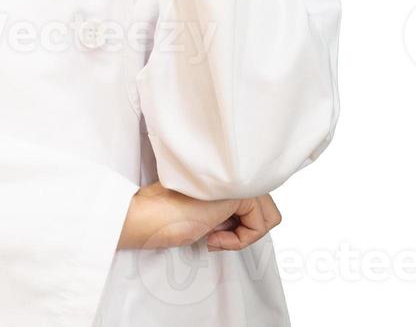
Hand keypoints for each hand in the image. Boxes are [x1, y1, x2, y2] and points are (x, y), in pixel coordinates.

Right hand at [118, 181, 280, 251]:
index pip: (254, 203)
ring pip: (269, 217)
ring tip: (214, 235)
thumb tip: (248, 223)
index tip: (210, 231)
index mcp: (221, 176)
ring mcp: (235, 181)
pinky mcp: (238, 193)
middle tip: (214, 234)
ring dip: (243, 235)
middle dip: (245, 230)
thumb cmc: (165, 218)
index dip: (238, 226)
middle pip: (267, 208)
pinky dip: (239, 241)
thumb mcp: (202, 213)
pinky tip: (212, 236)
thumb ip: (225, 210)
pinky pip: (259, 226)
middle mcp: (231, 174)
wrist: (147, 216)